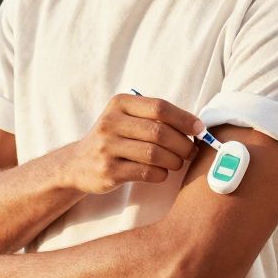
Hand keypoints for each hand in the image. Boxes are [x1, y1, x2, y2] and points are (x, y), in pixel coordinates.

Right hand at [61, 93, 203, 194]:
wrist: (78, 164)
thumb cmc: (113, 138)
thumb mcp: (125, 118)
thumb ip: (154, 117)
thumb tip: (195, 126)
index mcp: (119, 104)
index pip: (160, 107)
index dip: (184, 119)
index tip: (200, 129)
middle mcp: (111, 123)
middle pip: (160, 132)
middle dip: (183, 144)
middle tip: (191, 151)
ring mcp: (108, 148)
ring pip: (155, 154)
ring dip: (174, 160)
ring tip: (177, 162)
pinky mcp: (109, 171)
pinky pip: (146, 172)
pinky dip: (161, 174)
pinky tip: (162, 173)